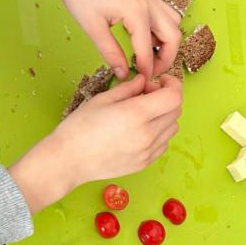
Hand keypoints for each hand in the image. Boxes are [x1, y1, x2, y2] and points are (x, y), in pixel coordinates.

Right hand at [9, 73, 181, 212]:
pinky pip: (163, 144)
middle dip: (166, 98)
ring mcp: (148, 152)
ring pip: (172, 128)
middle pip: (176, 111)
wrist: (69, 161)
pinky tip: (140, 129)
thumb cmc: (79, 127)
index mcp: (136, 114)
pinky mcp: (145, 163)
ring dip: (164, 116)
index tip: (158, 82)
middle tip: (146, 95)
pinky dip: (159, 133)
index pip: (174, 97)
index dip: (171, 85)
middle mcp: (147, 135)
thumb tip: (144, 81)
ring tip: (142, 113)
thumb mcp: (102, 99)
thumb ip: (129, 88)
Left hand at [13, 0, 180, 80]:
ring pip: (173, 23)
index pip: (148, 52)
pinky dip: (161, 29)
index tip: (141, 83)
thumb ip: (111, 53)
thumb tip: (122, 74)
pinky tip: (144, 37)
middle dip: (166, 59)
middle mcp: (149, 4)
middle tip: (151, 72)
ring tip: (150, 54)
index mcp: (137, 13)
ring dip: (167, 42)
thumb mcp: (92, 27)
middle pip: (173, 38)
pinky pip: (163, 13)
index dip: (146, 71)